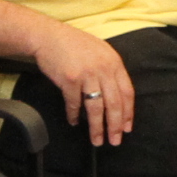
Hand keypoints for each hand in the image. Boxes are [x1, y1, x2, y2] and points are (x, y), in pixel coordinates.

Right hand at [34, 25, 135, 147]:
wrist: (49, 36)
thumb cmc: (74, 45)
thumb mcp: (100, 52)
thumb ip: (110, 71)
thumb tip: (117, 98)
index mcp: (114, 62)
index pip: (127, 92)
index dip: (128, 113)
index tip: (126, 128)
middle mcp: (103, 69)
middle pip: (114, 103)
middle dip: (115, 126)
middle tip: (115, 141)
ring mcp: (86, 74)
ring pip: (96, 108)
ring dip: (96, 127)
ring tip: (97, 140)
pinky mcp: (69, 80)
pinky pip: (74, 103)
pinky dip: (74, 115)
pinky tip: (74, 122)